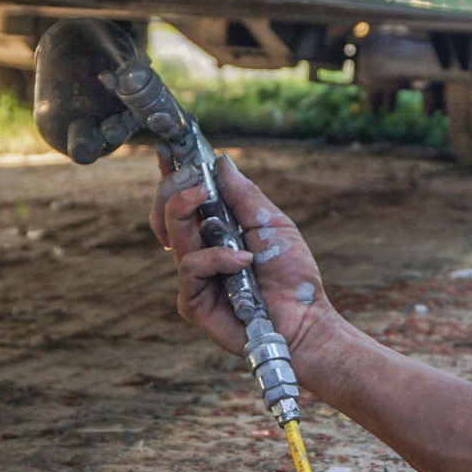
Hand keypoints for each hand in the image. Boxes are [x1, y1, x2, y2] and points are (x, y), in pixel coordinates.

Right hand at [151, 150, 342, 368]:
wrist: (306, 319)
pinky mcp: (193, 302)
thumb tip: (221, 161)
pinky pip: (190, 268)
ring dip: (186, 211)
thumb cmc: (293, 274)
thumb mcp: (271, 223)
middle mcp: (199, 251)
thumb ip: (244, 195)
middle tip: (193, 179)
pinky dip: (216, 258)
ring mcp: (194, 278)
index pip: (182, 200)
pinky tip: (242, 261)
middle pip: (165, 213)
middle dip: (173, 188)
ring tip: (204, 200)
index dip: (172, 176)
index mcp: (215, 231)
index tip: (169, 151)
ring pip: (171, 235)